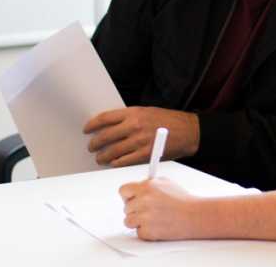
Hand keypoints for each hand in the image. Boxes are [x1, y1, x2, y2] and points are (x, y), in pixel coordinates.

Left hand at [84, 107, 199, 166]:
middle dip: (95, 143)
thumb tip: (112, 126)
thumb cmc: (169, 121)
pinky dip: (115, 163)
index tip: (87, 129)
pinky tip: (113, 163)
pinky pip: (123, 161)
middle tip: (91, 147)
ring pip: (112, 151)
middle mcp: (135, 125)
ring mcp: (139, 141)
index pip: (105, 118)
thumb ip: (130, 118)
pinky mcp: (145, 154)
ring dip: (103, 156)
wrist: (188, 131)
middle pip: (105, 136)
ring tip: (100, 158)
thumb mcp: (148, 111)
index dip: (92, 125)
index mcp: (134, 112)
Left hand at [119, 177, 200, 240]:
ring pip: (128, 221)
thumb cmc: (182, 200)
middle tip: (148, 210)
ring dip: (138, 221)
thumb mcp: (165, 182)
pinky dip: (146, 231)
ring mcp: (144, 217)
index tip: (131, 199)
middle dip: (135, 209)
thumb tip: (137, 188)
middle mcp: (143, 201)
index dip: (127, 195)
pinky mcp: (147, 231)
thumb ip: (148, 184)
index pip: (123, 190)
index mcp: (146, 187)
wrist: (194, 215)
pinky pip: (138, 232)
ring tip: (152, 219)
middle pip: (126, 208)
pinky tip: (157, 226)